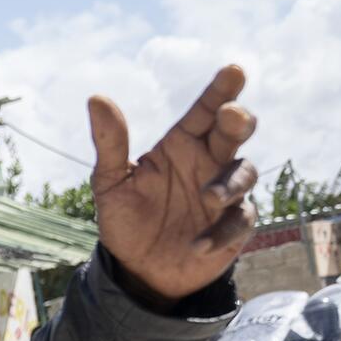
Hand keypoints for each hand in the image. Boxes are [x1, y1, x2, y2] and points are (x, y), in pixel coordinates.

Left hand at [89, 64, 259, 304]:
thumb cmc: (125, 219)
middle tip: (231, 115)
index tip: (233, 70)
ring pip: (245, 173)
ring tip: (207, 196)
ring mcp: (224, 194)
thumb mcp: (109, 182)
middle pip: (234, 132)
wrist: (135, 269)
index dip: (221, 90)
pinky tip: (197, 245)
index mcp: (180, 145)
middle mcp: (207, 163)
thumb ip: (109, 143)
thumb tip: (96, 97)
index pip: (204, 111)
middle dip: (238, 121)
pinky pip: (240, 221)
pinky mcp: (233, 226)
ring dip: (230, 182)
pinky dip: (222, 232)